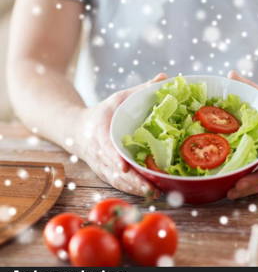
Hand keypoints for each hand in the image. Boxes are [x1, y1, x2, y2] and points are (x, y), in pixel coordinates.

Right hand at [74, 73, 167, 197]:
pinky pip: (119, 185)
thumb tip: (166, 78)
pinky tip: (150, 193)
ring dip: (135, 190)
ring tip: (156, 193)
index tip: (125, 168)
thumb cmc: (103, 112)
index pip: (106, 148)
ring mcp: (101, 166)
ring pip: (117, 182)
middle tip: (153, 188)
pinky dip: (133, 190)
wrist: (77, 129)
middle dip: (133, 181)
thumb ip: (141, 90)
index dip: (115, 159)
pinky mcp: (105, 174)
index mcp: (100, 133)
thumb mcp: (119, 98)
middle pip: (115, 171)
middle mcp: (99, 154)